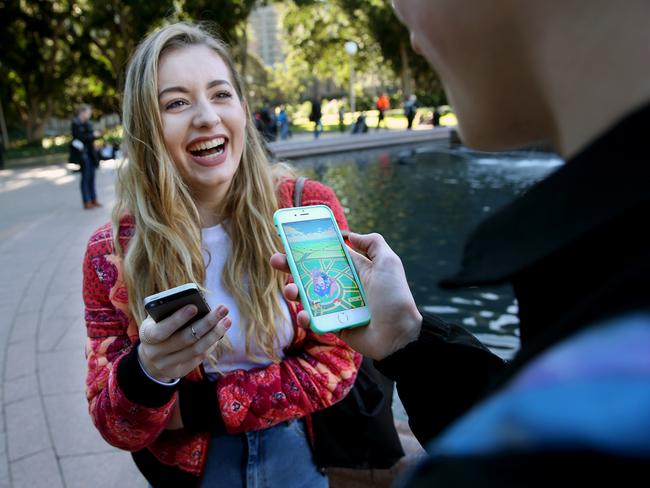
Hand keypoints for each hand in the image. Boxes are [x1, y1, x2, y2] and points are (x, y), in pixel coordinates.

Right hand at [138, 304, 230, 381]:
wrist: (149, 358)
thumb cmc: (158, 328)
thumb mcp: (157, 319)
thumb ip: (171, 312)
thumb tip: (199, 305)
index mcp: (146, 335)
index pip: (162, 330)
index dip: (177, 319)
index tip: (194, 306)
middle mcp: (155, 353)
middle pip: (185, 339)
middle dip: (206, 323)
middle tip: (223, 309)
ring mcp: (166, 365)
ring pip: (196, 350)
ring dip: (214, 334)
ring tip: (227, 320)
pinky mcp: (179, 372)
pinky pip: (199, 357)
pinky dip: (211, 344)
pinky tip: (219, 333)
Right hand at [270, 232, 421, 359]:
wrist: (398, 335)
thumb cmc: (395, 297)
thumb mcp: (389, 263)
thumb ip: (373, 243)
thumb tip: (350, 235)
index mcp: (353, 269)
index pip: (325, 255)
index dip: (308, 248)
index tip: (290, 241)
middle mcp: (341, 285)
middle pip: (310, 273)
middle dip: (291, 266)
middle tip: (276, 261)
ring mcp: (335, 305)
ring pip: (307, 295)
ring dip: (293, 290)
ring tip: (290, 290)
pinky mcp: (332, 324)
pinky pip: (313, 319)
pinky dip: (305, 317)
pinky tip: (306, 315)